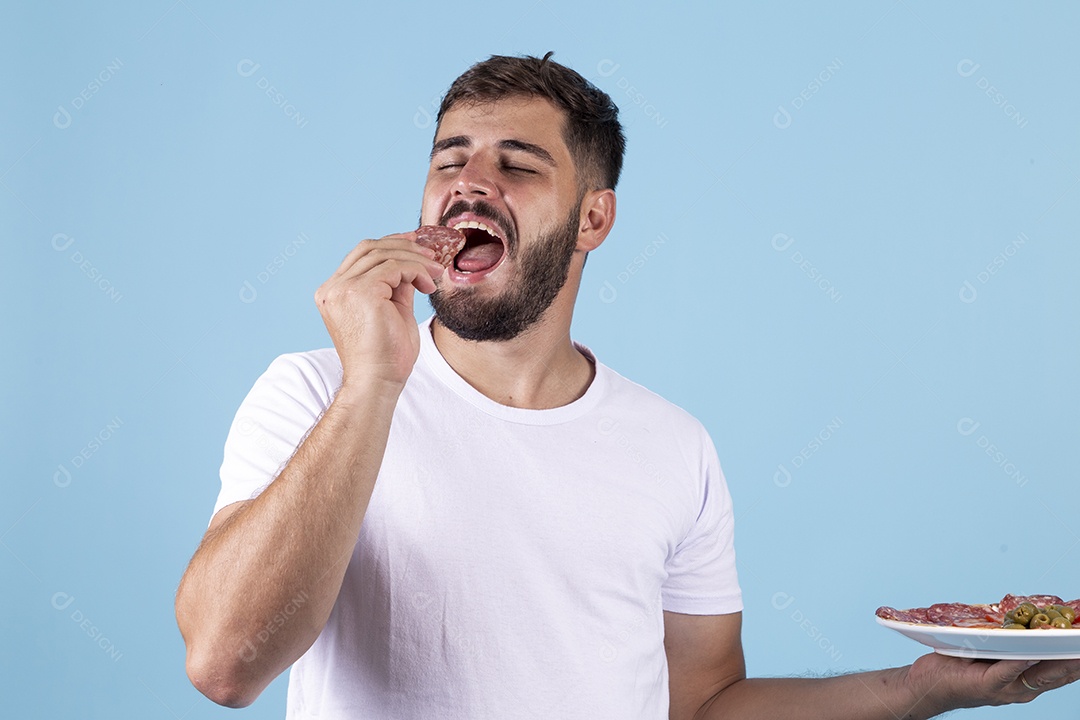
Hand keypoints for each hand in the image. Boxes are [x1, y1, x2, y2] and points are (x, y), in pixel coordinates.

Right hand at [314, 232, 444, 389]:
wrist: (378, 382)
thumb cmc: (386, 356)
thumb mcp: (392, 310)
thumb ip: (397, 285)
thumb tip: (413, 263)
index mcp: (333, 293)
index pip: (361, 256)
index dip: (390, 244)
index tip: (417, 243)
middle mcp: (332, 288)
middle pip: (369, 248)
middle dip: (404, 245)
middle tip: (432, 253)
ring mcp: (342, 289)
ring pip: (384, 255)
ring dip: (416, 259)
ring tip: (437, 272)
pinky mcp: (360, 292)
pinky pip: (394, 267)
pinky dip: (416, 270)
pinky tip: (428, 286)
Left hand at [904, 651, 1079, 714]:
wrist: (929, 685)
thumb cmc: (960, 665)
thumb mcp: (992, 652)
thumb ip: (1010, 641)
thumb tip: (1027, 617)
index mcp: (1028, 680)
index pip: (1061, 669)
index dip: (1077, 657)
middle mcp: (1023, 688)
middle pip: (1058, 673)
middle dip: (1075, 658)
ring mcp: (1007, 689)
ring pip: (1039, 674)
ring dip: (1055, 659)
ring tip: (1071, 645)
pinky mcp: (987, 685)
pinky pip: (1006, 672)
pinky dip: (1018, 662)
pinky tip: (1028, 653)